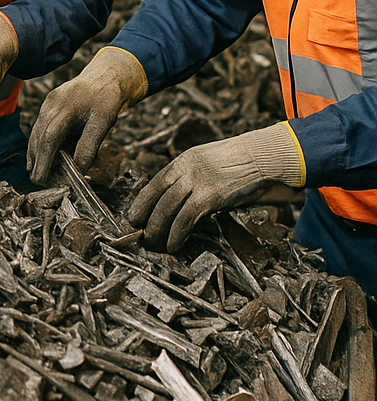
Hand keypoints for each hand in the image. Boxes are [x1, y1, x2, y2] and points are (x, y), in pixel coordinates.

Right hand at [27, 46, 147, 183]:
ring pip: (36, 134)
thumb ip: (90, 146)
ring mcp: (47, 105)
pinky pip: (40, 128)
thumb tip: (79, 170)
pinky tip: (42, 158)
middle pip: (38, 137)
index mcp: (66, 107)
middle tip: (39, 182)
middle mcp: (51, 105)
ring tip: (40, 174)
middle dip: (36, 161)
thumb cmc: (106, 99)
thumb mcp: (104, 123)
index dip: (43, 160)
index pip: (49, 138)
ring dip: (36, 154)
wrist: (104, 77)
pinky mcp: (48, 107)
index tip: (41, 179)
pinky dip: (40, 145)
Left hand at [129, 123, 304, 252]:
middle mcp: (187, 168)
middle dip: (146, 217)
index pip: (156, 182)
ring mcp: (199, 181)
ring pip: (169, 208)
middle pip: (158, 196)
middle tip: (140, 235)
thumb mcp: (211, 165)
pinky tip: (174, 245)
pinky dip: (177, 234)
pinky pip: (187, 218)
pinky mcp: (212, 195)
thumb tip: (181, 204)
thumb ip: (195, 180)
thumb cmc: (242, 164)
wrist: (267, 156)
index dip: (143, 201)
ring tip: (154, 244)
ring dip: (158, 229)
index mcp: (185, 159)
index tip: (134, 216)